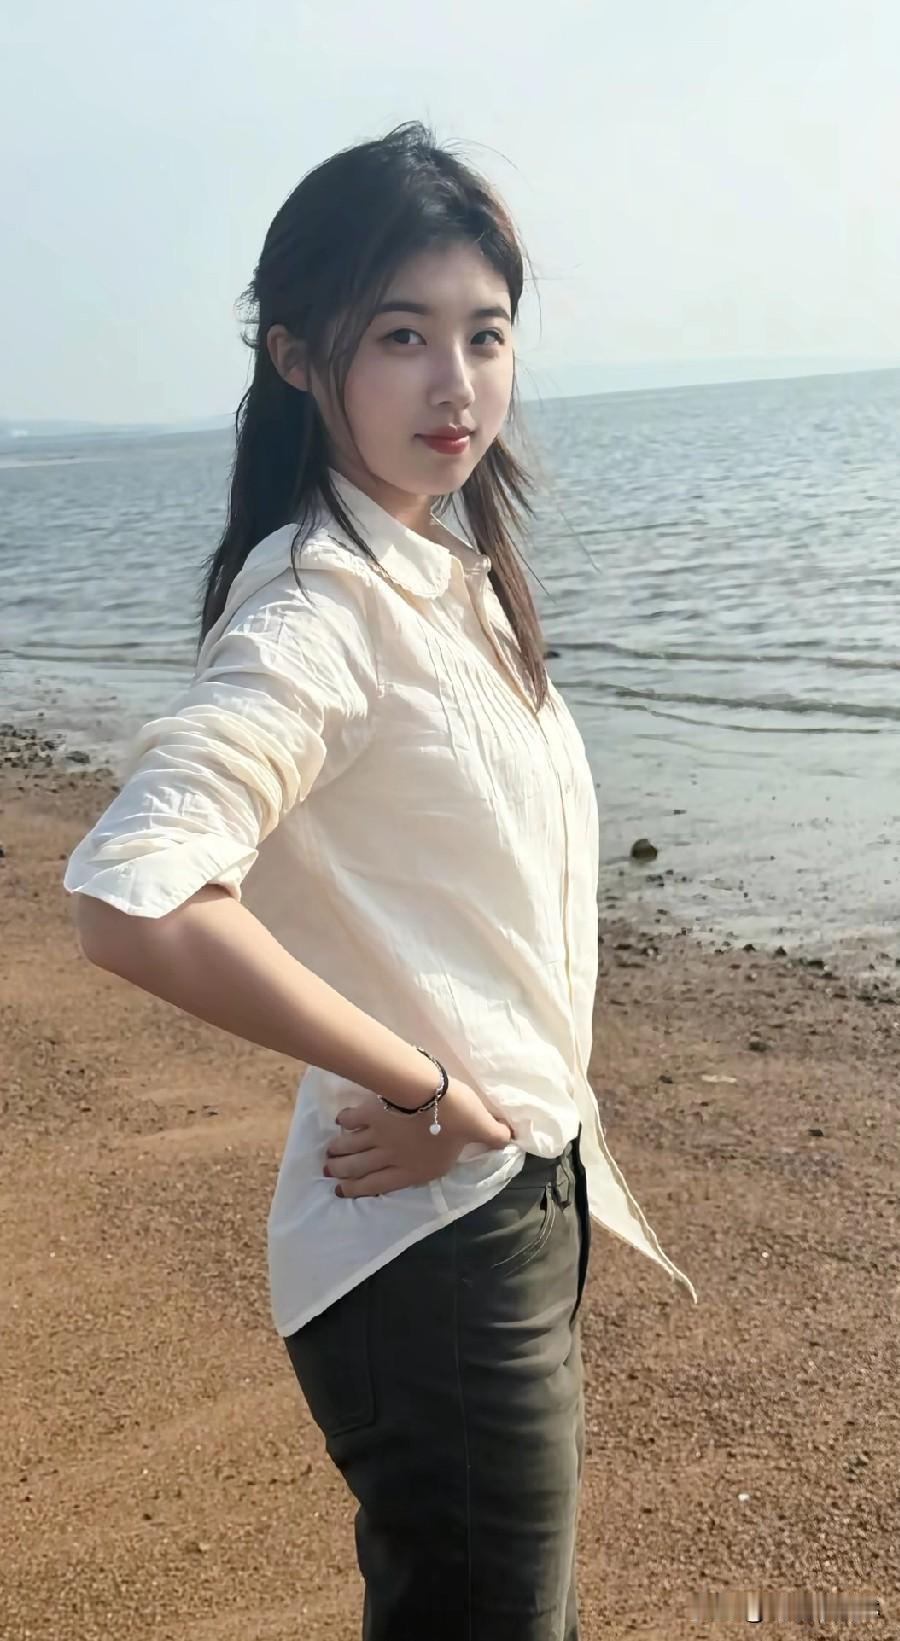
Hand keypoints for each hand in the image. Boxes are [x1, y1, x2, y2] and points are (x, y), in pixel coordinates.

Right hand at [325, 1077, 512, 1197]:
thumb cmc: (456, 1114)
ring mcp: (378, 1136)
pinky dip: (345, 1124)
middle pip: (361, 1169)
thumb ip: (494, 1136)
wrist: (430, 1092)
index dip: (361, 1190)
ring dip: (340, 1154)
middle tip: (329, 1174)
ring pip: (353, 1149)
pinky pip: (354, 1121)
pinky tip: (339, 1124)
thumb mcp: (480, 1128)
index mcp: (416, 1168)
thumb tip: (512, 1139)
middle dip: (344, 1174)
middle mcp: (392, 1157)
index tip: (343, 1191)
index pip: (383, 1184)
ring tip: (327, 1157)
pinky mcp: (371, 1114)